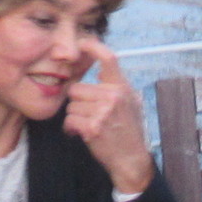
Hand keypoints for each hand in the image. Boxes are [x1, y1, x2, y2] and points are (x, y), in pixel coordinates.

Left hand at [64, 38, 155, 196]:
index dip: (93, 47)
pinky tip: (81, 133)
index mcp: (122, 87)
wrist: (131, 159)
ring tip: (89, 125)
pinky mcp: (93, 127)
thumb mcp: (130, 103)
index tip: (82, 42)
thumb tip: (99, 69)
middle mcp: (114, 96)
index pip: (108, 58)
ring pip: (71, 105)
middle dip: (78, 102)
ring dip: (75, 117)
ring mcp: (103, 111)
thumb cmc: (128, 131)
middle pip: (77, 88)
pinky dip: (71, 128)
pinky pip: (69, 120)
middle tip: (89, 115)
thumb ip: (116, 87)